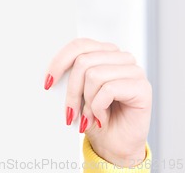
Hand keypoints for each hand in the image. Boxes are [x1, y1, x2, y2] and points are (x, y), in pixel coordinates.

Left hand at [45, 39, 151, 166]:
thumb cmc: (95, 117)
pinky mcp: (142, 87)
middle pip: (83, 61)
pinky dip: (99, 107)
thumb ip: (69, 75)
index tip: (48, 81)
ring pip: (94, 75)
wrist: (114, 146)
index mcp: (105, 52)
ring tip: (89, 116)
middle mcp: (121, 57)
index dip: (60, 61)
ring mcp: (134, 71)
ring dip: (87, 102)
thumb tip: (50, 72)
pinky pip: (109, 89)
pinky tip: (102, 118)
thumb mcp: (77, 92)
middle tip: (71, 112)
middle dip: (72, 90)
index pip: (79, 45)